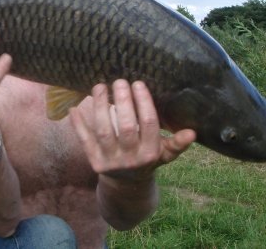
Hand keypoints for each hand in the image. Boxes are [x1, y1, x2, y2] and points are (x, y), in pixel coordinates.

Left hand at [69, 79, 194, 181]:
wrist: (126, 185)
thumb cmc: (147, 159)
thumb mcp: (163, 154)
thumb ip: (176, 144)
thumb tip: (192, 132)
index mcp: (150, 153)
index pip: (149, 124)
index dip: (143, 102)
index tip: (138, 83)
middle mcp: (131, 159)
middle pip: (126, 126)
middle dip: (123, 101)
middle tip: (119, 81)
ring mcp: (111, 161)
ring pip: (103, 131)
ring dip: (100, 107)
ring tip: (99, 86)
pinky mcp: (94, 162)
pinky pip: (84, 141)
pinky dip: (78, 124)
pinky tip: (74, 108)